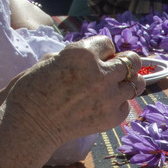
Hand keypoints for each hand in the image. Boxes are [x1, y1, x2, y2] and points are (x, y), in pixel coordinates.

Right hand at [0, 36, 140, 156]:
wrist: (31, 123)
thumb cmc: (34, 89)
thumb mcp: (51, 60)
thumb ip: (77, 55)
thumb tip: (96, 56)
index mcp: (83, 53)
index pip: (108, 43)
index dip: (103, 49)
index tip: (99, 56)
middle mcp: (101, 73)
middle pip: (131, 61)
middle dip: (126, 62)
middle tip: (118, 68)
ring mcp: (110, 96)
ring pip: (137, 84)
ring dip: (127, 83)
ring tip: (117, 86)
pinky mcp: (113, 116)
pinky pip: (126, 105)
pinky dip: (119, 103)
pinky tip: (105, 104)